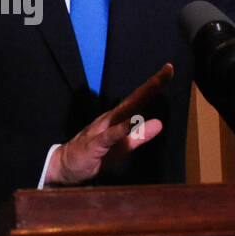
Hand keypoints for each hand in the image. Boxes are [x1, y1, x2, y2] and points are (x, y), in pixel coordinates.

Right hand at [45, 63, 173, 185]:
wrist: (65, 166)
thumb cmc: (96, 155)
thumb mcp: (122, 147)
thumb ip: (139, 135)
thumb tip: (159, 123)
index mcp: (118, 118)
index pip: (139, 99)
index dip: (154, 86)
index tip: (169, 70)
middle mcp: (110, 118)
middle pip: (134, 99)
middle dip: (151, 85)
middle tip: (168, 69)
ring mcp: (102, 129)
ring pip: (123, 112)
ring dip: (139, 98)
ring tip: (154, 86)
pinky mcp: (95, 144)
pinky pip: (109, 135)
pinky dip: (121, 128)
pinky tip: (132, 121)